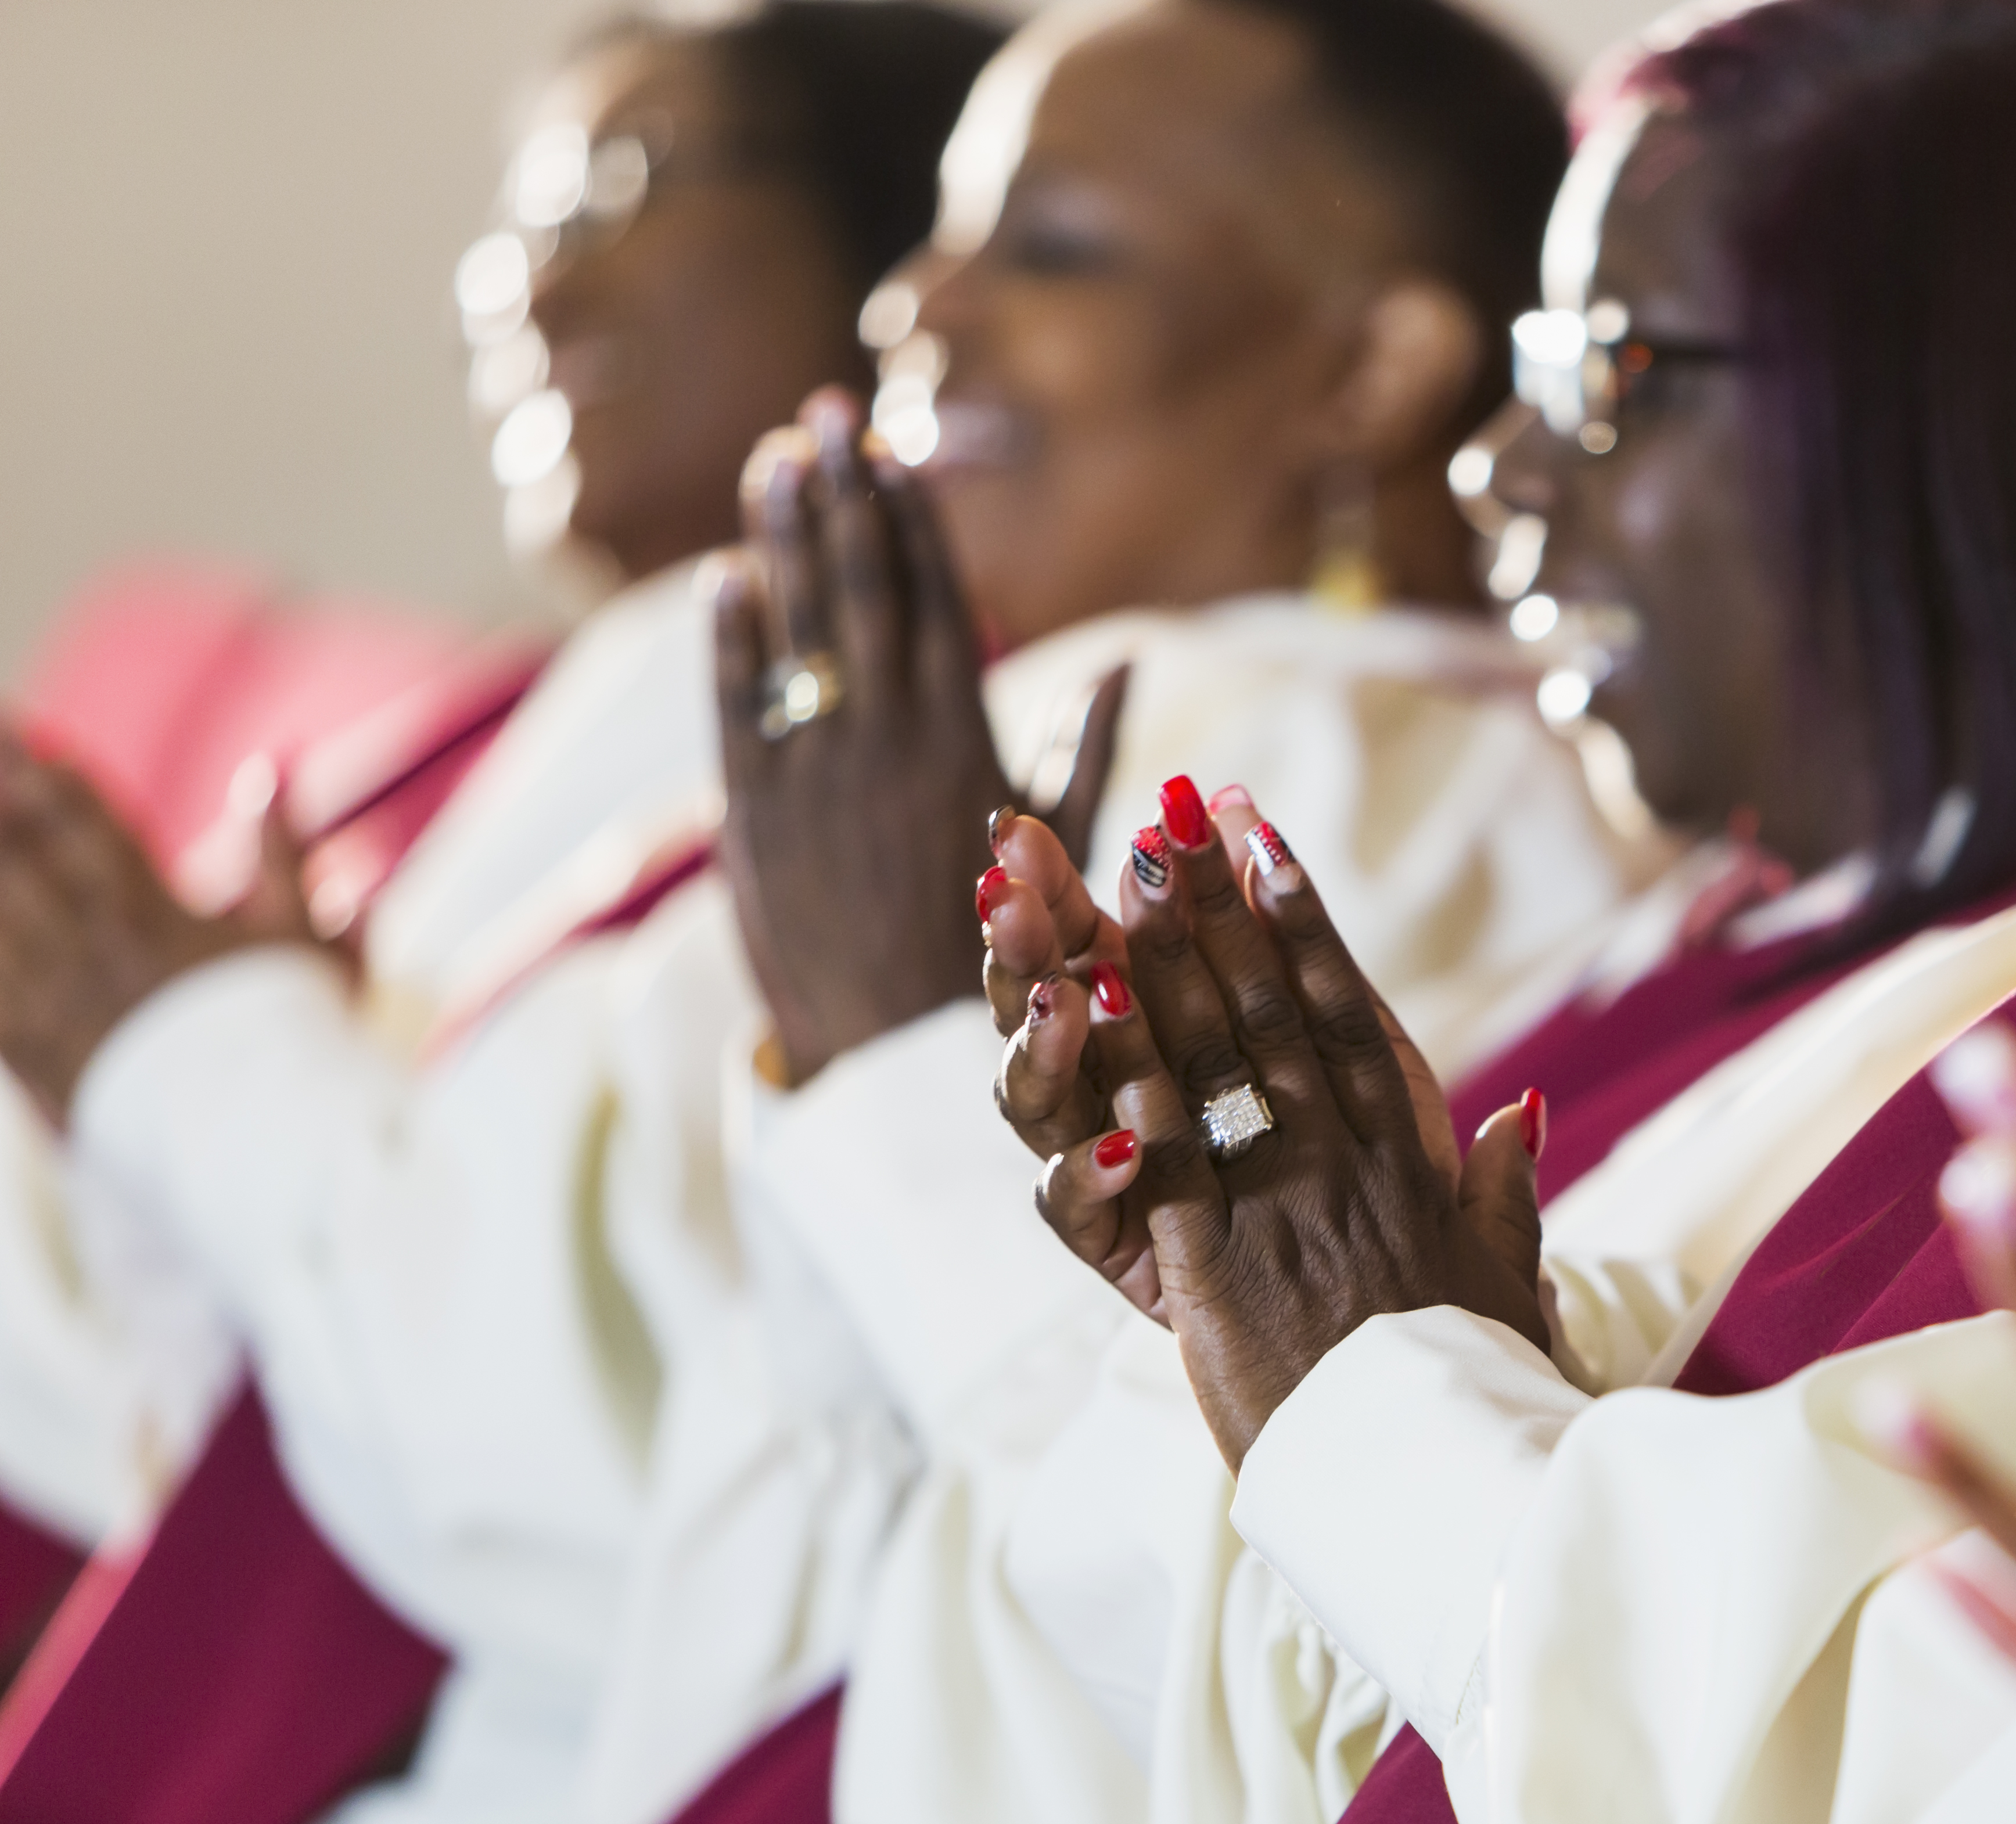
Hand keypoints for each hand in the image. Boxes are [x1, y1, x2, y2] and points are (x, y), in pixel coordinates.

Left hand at [0, 726, 269, 1119]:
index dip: (48, 771)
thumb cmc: (292, 1034)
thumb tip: (272, 767)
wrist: (262, 1138)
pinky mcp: (30, 1046)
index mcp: (155, 908)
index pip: (89, 819)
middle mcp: (93, 940)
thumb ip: (282, 848)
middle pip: (21, 849)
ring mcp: (54, 992)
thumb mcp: (303, 935)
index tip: (22, 732)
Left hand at [711, 388, 1113, 1085]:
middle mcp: (889, 740)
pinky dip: (731, 635)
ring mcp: (814, 770)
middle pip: (860, 588)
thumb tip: (1124, 659)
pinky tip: (729, 576)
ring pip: (795, 626)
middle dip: (840, 495)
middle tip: (821, 416)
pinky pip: (735, 702)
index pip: (932, 599)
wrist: (897, 1053)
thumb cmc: (993, 952)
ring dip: (780, 536)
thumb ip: (1080, 745)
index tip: (888, 449)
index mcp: (964, 738)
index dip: (907, 518)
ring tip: (773, 461)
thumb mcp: (1056, 846)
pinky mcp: (751, 811)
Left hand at [981, 777, 1546, 1467]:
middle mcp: (1345, 1165)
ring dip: (1164, 960)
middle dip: (1218, 904)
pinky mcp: (1221, 1273)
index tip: (1266, 836)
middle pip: (1272, 1012)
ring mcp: (1284, 1211)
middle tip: (1171, 809)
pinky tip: (1090, 1014)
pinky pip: (1170, 1160)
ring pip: (1216, 1064)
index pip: (1347, 1014)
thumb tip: (1519, 1118)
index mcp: (1403, 1161)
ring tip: (1122, 870)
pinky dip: (1129, 1080)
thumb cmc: (1480, 1385)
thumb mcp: (1508, 1278)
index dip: (1303, 920)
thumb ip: (1504, 1191)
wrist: (1453, 1483)